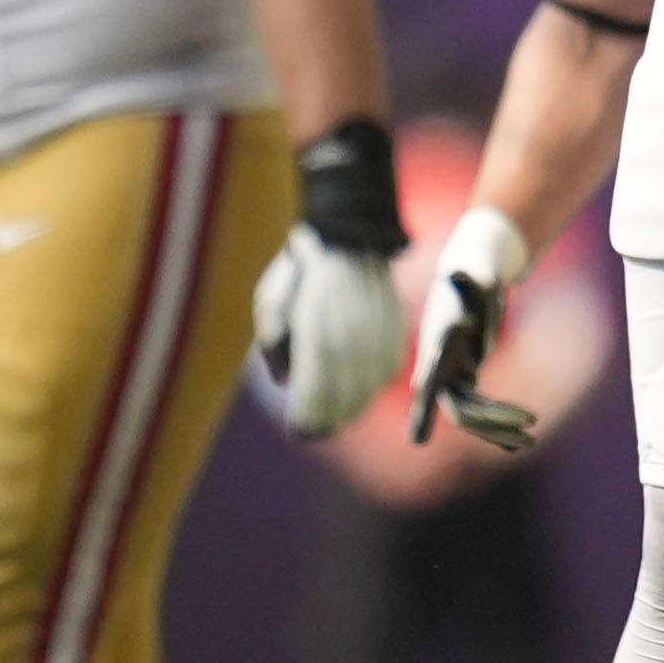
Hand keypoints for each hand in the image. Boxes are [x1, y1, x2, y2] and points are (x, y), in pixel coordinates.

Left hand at [264, 114, 409, 433]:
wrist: (347, 233)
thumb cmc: (300, 269)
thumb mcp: (270, 299)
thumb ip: (272, 339)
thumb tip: (283, 378)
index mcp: (317, 329)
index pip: (316, 386)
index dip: (310, 413)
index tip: (301, 429)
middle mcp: (350, 335)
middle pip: (345, 393)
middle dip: (330, 416)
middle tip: (317, 429)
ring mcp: (376, 332)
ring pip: (369, 385)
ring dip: (353, 405)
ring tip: (338, 415)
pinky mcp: (393, 327)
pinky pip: (388, 368)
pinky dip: (375, 383)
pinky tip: (362, 387)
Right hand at [410, 202, 537, 448]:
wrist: (471, 275)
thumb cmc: (472, 272)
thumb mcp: (473, 273)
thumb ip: (465, 278)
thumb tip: (458, 271)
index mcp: (437, 346)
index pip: (428, 384)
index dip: (422, 413)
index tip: (417, 442)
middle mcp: (439, 366)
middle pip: (460, 408)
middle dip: (491, 421)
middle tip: (530, 425)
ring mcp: (452, 373)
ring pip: (472, 415)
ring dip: (498, 430)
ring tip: (528, 443)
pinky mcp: (466, 375)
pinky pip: (480, 407)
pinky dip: (497, 424)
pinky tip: (516, 445)